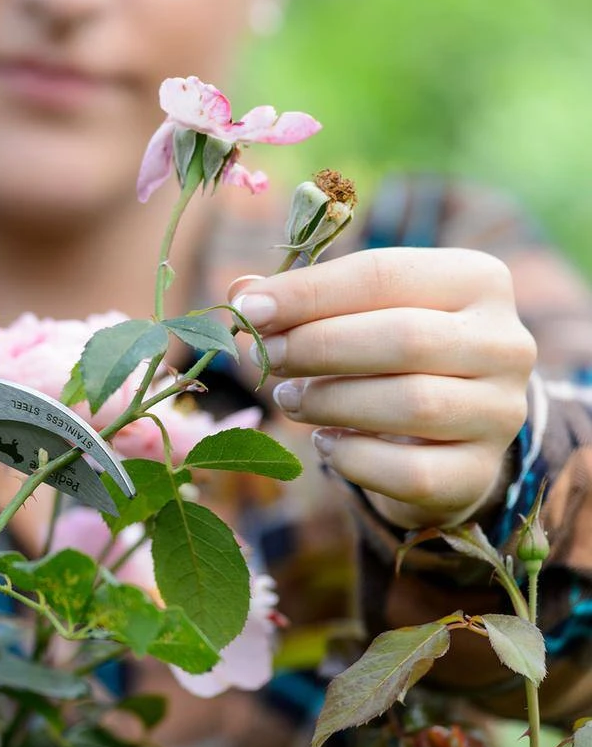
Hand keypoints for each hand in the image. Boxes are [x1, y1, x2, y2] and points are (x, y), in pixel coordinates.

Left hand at [229, 248, 535, 527]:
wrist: (444, 433)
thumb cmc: (389, 355)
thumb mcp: (356, 313)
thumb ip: (303, 299)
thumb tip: (241, 292)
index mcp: (477, 279)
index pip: (383, 274)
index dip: (308, 292)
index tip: (248, 309)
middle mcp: (505, 342)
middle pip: (403, 337)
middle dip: (318, 347)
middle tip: (265, 357)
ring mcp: (501, 412)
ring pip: (411, 404)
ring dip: (330, 401)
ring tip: (288, 398)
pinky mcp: (480, 472)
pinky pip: (412, 472)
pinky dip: (354, 458)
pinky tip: (325, 444)